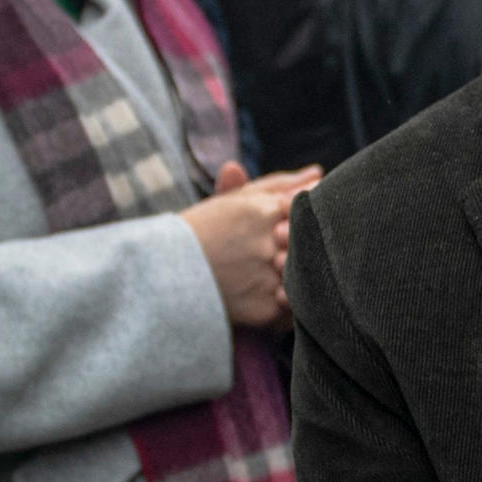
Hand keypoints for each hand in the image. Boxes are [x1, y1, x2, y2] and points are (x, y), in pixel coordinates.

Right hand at [182, 159, 315, 329]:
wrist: (163, 275)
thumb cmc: (202, 232)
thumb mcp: (235, 201)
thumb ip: (279, 185)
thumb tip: (318, 172)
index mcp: (262, 209)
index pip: (310, 209)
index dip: (306, 219)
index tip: (287, 227)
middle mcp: (268, 242)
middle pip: (312, 244)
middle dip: (307, 248)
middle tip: (284, 254)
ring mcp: (267, 276)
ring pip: (307, 276)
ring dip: (302, 276)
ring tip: (275, 276)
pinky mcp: (266, 309)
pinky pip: (295, 308)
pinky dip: (289, 305)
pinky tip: (268, 296)